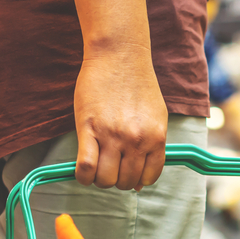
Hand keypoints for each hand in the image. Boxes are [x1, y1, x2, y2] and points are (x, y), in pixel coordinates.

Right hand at [73, 45, 167, 190]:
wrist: (119, 56)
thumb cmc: (138, 85)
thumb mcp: (156, 118)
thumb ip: (151, 147)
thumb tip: (140, 182)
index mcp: (156, 139)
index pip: (148, 177)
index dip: (136, 180)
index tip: (128, 173)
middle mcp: (136, 140)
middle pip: (125, 182)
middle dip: (117, 180)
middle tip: (110, 168)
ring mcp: (112, 136)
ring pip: (105, 179)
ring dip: (100, 179)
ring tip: (97, 167)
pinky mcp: (89, 129)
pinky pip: (85, 167)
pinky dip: (83, 176)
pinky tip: (83, 172)